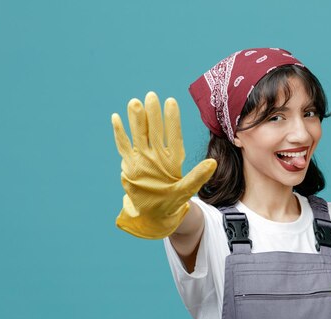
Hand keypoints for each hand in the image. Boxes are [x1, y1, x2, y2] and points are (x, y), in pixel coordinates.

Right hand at [112, 92, 216, 238]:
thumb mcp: (187, 189)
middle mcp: (157, 154)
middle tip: (152, 95)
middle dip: (153, 114)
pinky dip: (119, 133)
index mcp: (171, 159)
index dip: (172, 119)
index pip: (173, 135)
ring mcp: (142, 158)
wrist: (153, 212)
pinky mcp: (129, 164)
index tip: (171, 101)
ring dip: (136, 119)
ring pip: (139, 134)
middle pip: (154, 131)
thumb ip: (198, 176)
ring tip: (135, 102)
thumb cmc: (172, 201)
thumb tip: (214, 162)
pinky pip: (123, 146)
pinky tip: (116, 118)